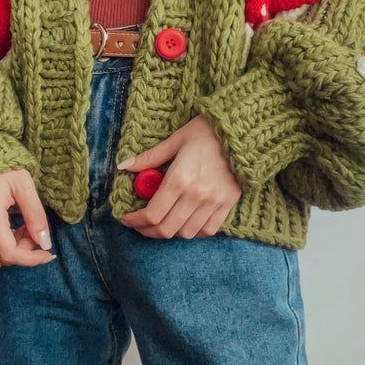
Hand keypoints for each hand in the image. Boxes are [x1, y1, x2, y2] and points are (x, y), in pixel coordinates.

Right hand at [0, 169, 55, 269]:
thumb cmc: (3, 169)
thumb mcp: (25, 185)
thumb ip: (35, 214)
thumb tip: (44, 242)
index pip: (9, 252)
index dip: (31, 259)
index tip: (48, 254)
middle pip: (3, 258)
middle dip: (24, 250)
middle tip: (35, 230)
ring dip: (13, 250)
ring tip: (23, 228)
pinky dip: (2, 247)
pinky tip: (12, 229)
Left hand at [119, 114, 241, 238]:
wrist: (241, 131)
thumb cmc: (206, 132)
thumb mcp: (175, 140)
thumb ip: (149, 157)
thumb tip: (123, 166)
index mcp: (179, 179)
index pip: (152, 214)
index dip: (135, 221)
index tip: (126, 219)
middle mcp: (196, 195)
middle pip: (166, 229)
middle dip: (148, 231)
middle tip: (140, 225)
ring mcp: (214, 202)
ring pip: (186, 233)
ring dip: (170, 232)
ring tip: (162, 222)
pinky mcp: (227, 204)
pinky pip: (208, 230)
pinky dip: (194, 232)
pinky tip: (186, 222)